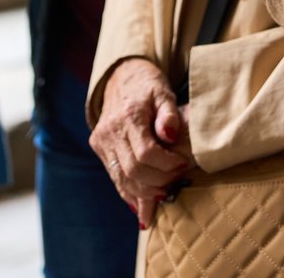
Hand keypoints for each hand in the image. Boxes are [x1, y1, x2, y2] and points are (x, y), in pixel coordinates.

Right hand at [89, 57, 192, 227]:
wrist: (121, 77)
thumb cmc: (148, 85)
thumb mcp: (164, 92)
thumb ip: (170, 114)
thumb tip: (172, 137)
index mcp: (128, 117)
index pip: (146, 153)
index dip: (167, 165)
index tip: (184, 164)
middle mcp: (111, 132)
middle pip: (134, 171)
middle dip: (159, 181)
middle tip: (178, 179)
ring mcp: (102, 142)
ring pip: (122, 179)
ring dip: (144, 193)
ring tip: (165, 195)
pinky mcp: (100, 149)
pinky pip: (115, 177)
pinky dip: (129, 194)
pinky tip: (142, 207)